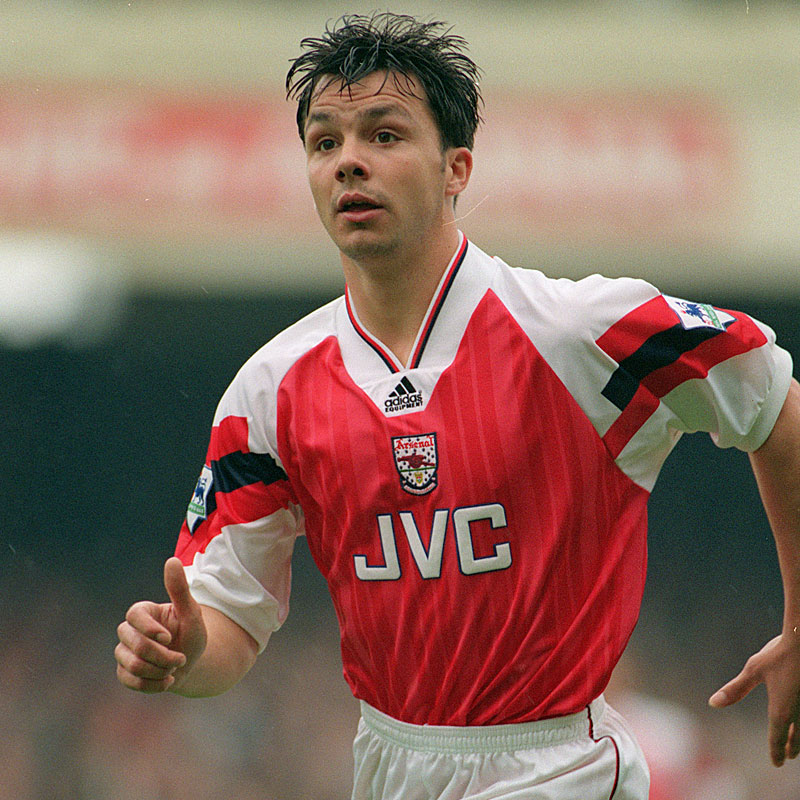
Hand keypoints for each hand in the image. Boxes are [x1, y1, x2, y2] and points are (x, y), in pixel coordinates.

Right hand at [115, 557, 207, 692]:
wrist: (191, 663)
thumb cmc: (191, 634)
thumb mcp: (191, 613)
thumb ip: (180, 589)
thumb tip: (171, 560)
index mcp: (143, 612)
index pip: (134, 616)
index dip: (150, 629)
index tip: (169, 637)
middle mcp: (129, 631)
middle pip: (135, 645)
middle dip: (162, 656)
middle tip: (180, 658)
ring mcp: (124, 652)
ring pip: (132, 665)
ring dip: (160, 671)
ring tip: (175, 668)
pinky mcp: (124, 672)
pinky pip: (131, 681)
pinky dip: (154, 685)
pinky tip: (169, 681)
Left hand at [709, 632, 799, 765]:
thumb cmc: (779, 654)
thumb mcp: (754, 670)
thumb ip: (735, 689)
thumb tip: (712, 703)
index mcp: (781, 710)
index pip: (777, 738)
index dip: (776, 751)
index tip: (777, 762)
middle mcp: (799, 713)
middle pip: (797, 738)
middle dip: (791, 746)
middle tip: (788, 755)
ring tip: (797, 743)